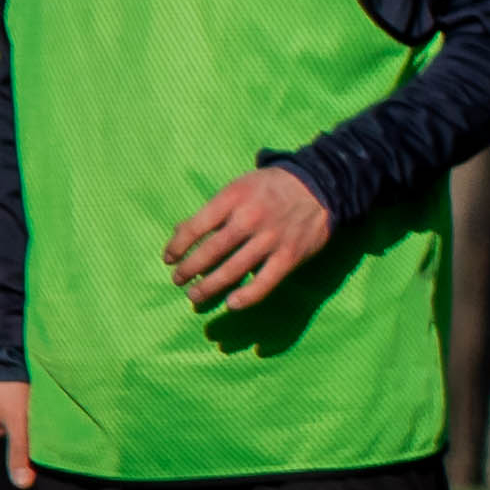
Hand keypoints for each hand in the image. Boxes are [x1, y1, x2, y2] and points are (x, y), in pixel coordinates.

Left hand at [166, 166, 334, 310]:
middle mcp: (250, 218)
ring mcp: (271, 239)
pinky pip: (264, 282)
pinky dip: (247, 296)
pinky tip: (231, 304)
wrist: (320, 186)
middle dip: (189, 269)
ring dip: (209, 287)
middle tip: (178, 280)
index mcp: (234, 197)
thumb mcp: (239, 187)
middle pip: (211, 251)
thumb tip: (180, 232)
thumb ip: (212, 210)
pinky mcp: (289, 256)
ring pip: (232, 270)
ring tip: (194, 295)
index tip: (169, 258)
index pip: (195, 227)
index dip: (177, 246)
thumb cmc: (271, 187)